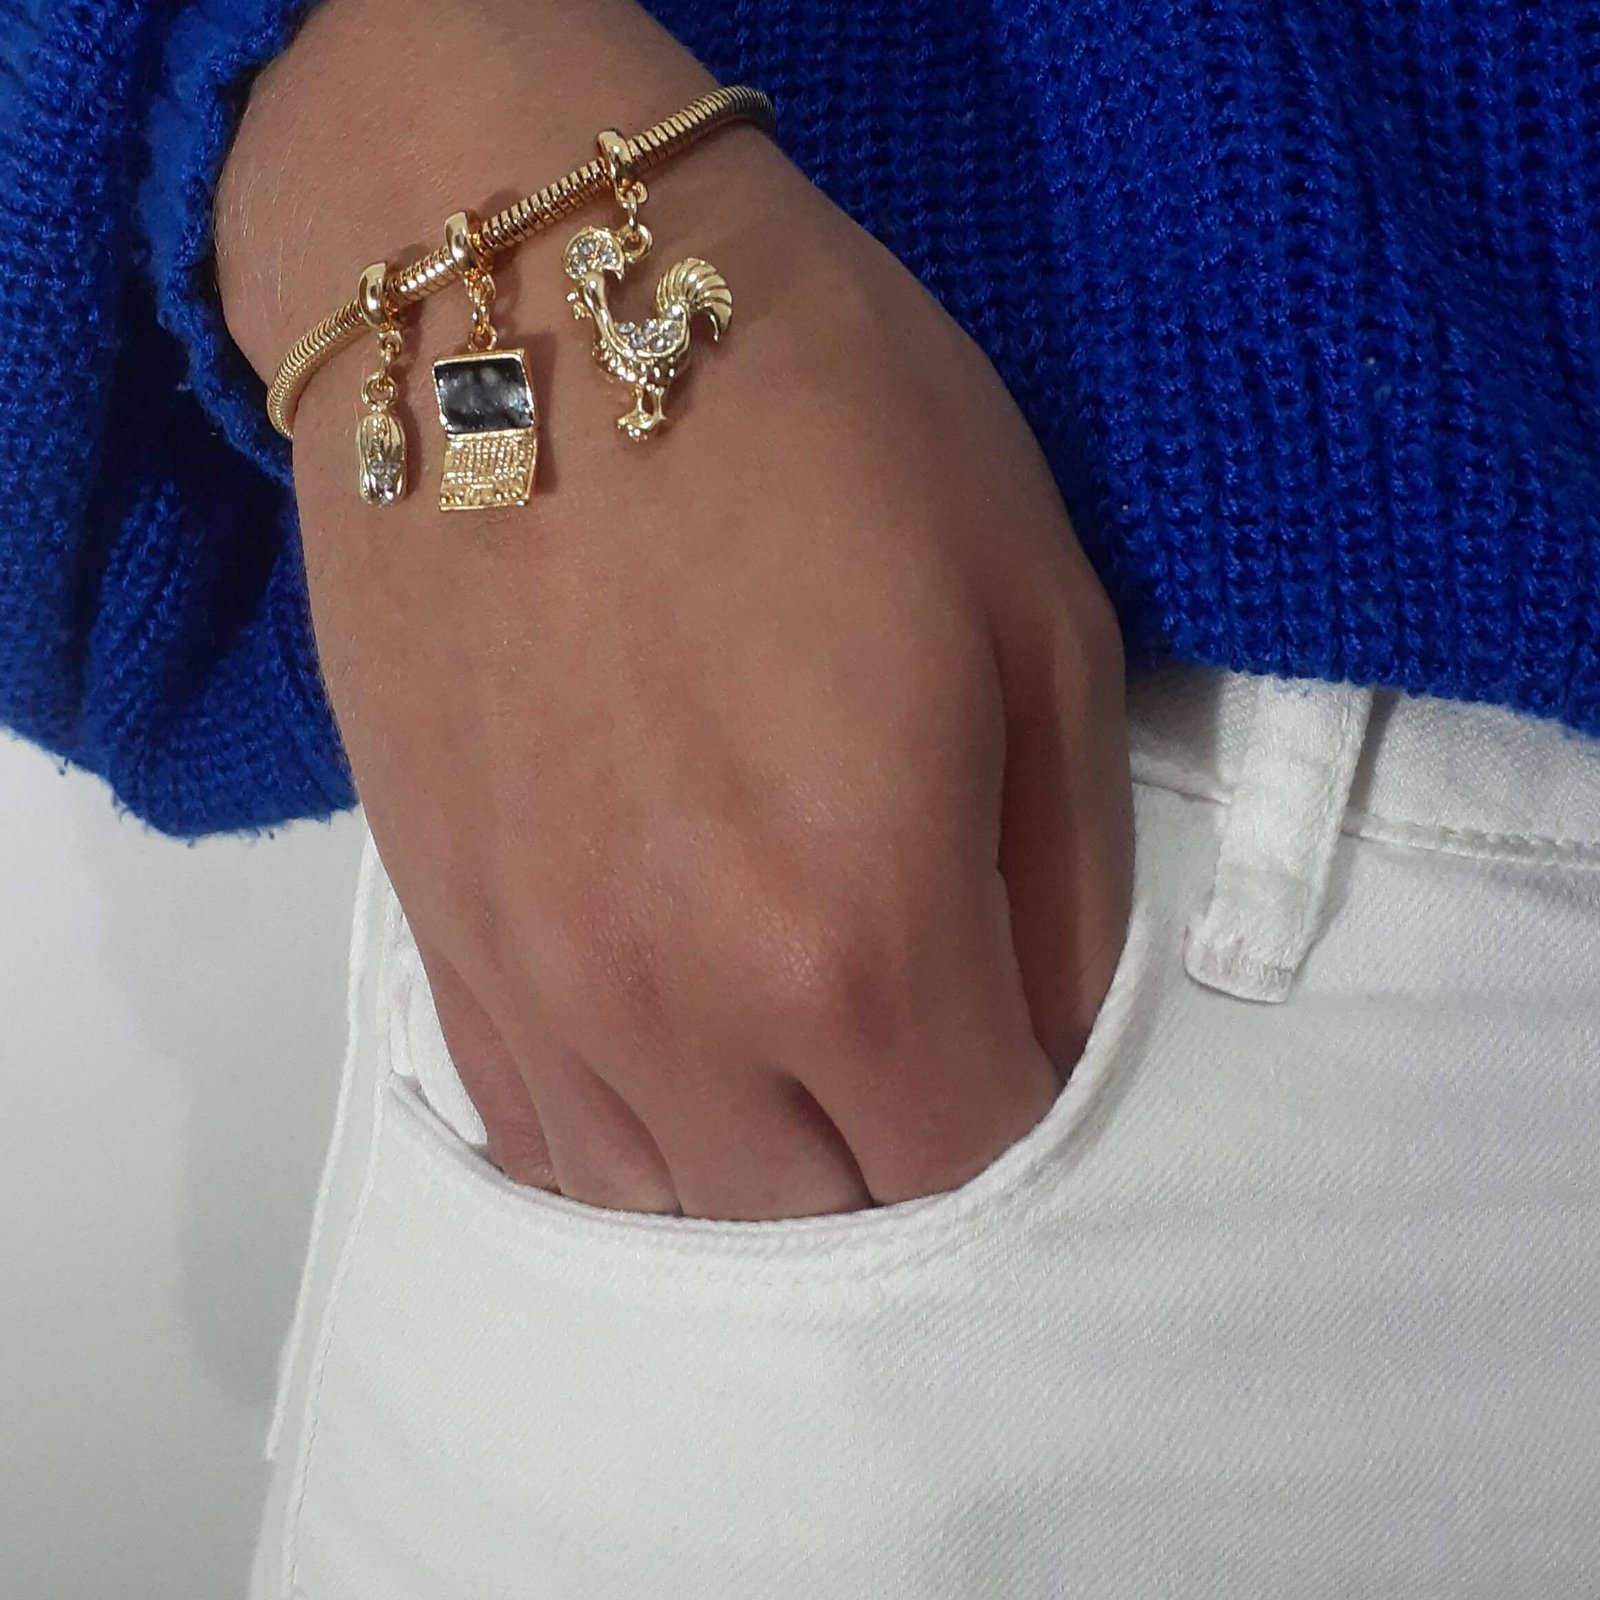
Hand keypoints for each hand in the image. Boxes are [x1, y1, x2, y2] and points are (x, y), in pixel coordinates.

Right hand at [218, 0, 1132, 1219]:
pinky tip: (675, 1072)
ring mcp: (537, 990)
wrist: (514, 305)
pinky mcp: (439, 943)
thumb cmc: (810, 419)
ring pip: (677, 1211)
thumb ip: (1073, 875)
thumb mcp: (1036, 613)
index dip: (1028, 1114)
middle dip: (902, 1156)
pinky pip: (540, 1148)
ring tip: (801, 1062)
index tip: (1026, 1029)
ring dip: (768, 1171)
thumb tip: (1059, 1030)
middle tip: (924, 1038)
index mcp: (856, 931)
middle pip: (826, 1219)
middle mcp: (680, 1009)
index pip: (977, 1158)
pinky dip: (635, 1150)